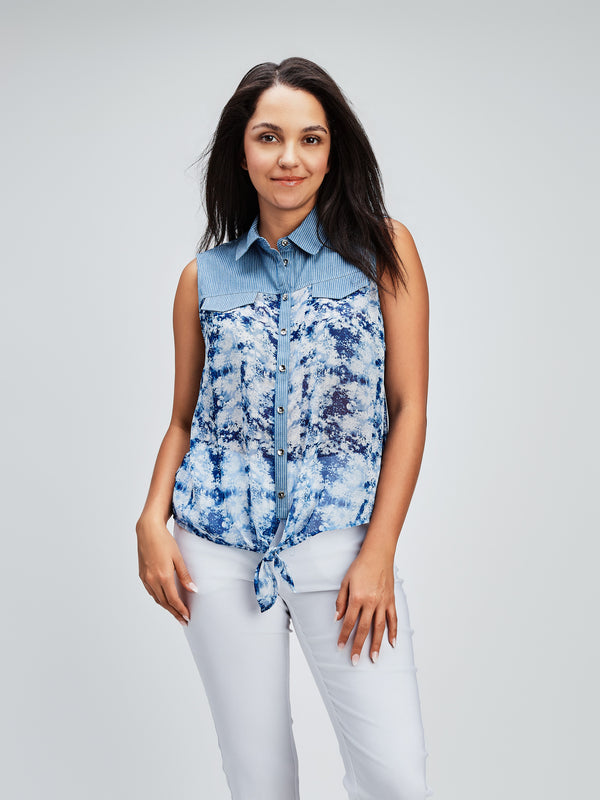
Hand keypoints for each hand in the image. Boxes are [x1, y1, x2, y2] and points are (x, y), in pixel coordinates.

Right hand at [136, 518, 197, 624]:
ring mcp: (146, 579)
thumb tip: (193, 590)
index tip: (187, 617)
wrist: (148, 531)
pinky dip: (159, 598)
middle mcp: (152, 580)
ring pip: (157, 598)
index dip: (181, 610)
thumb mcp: (178, 558)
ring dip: (166, 607)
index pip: (173, 600)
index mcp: (163, 576)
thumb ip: (185, 575)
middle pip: (164, 602)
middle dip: (174, 613)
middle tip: (183, 620)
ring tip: (176, 612)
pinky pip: (151, 592)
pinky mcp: (142, 575)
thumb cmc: (164, 541)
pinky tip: (165, 599)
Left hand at [335, 550, 396, 664]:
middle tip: (355, 660)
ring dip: (377, 644)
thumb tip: (337, 618)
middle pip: (363, 628)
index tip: (340, 647)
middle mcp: (371, 602)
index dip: (344, 636)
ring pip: (379, 627)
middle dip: (358, 646)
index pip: (349, 622)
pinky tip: (393, 643)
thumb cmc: (360, 566)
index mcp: (357, 597)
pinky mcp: (391, 600)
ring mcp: (383, 602)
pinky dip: (394, 632)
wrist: (378, 554)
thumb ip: (341, 601)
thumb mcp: (345, 581)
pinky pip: (393, 619)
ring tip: (374, 658)